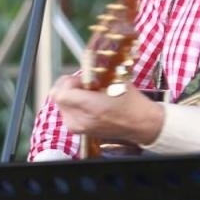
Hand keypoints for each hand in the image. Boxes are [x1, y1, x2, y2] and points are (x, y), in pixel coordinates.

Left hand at [47, 72, 163, 146]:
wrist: (141, 124)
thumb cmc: (131, 102)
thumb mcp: (115, 80)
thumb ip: (94, 74)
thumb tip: (81, 69)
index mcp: (91, 108)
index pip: (62, 94)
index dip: (70, 82)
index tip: (82, 80)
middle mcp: (81, 120)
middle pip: (58, 98)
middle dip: (69, 87)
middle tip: (84, 84)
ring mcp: (78, 127)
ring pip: (60, 104)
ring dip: (70, 95)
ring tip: (87, 93)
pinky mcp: (78, 130)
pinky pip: (66, 111)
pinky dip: (72, 103)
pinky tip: (87, 102)